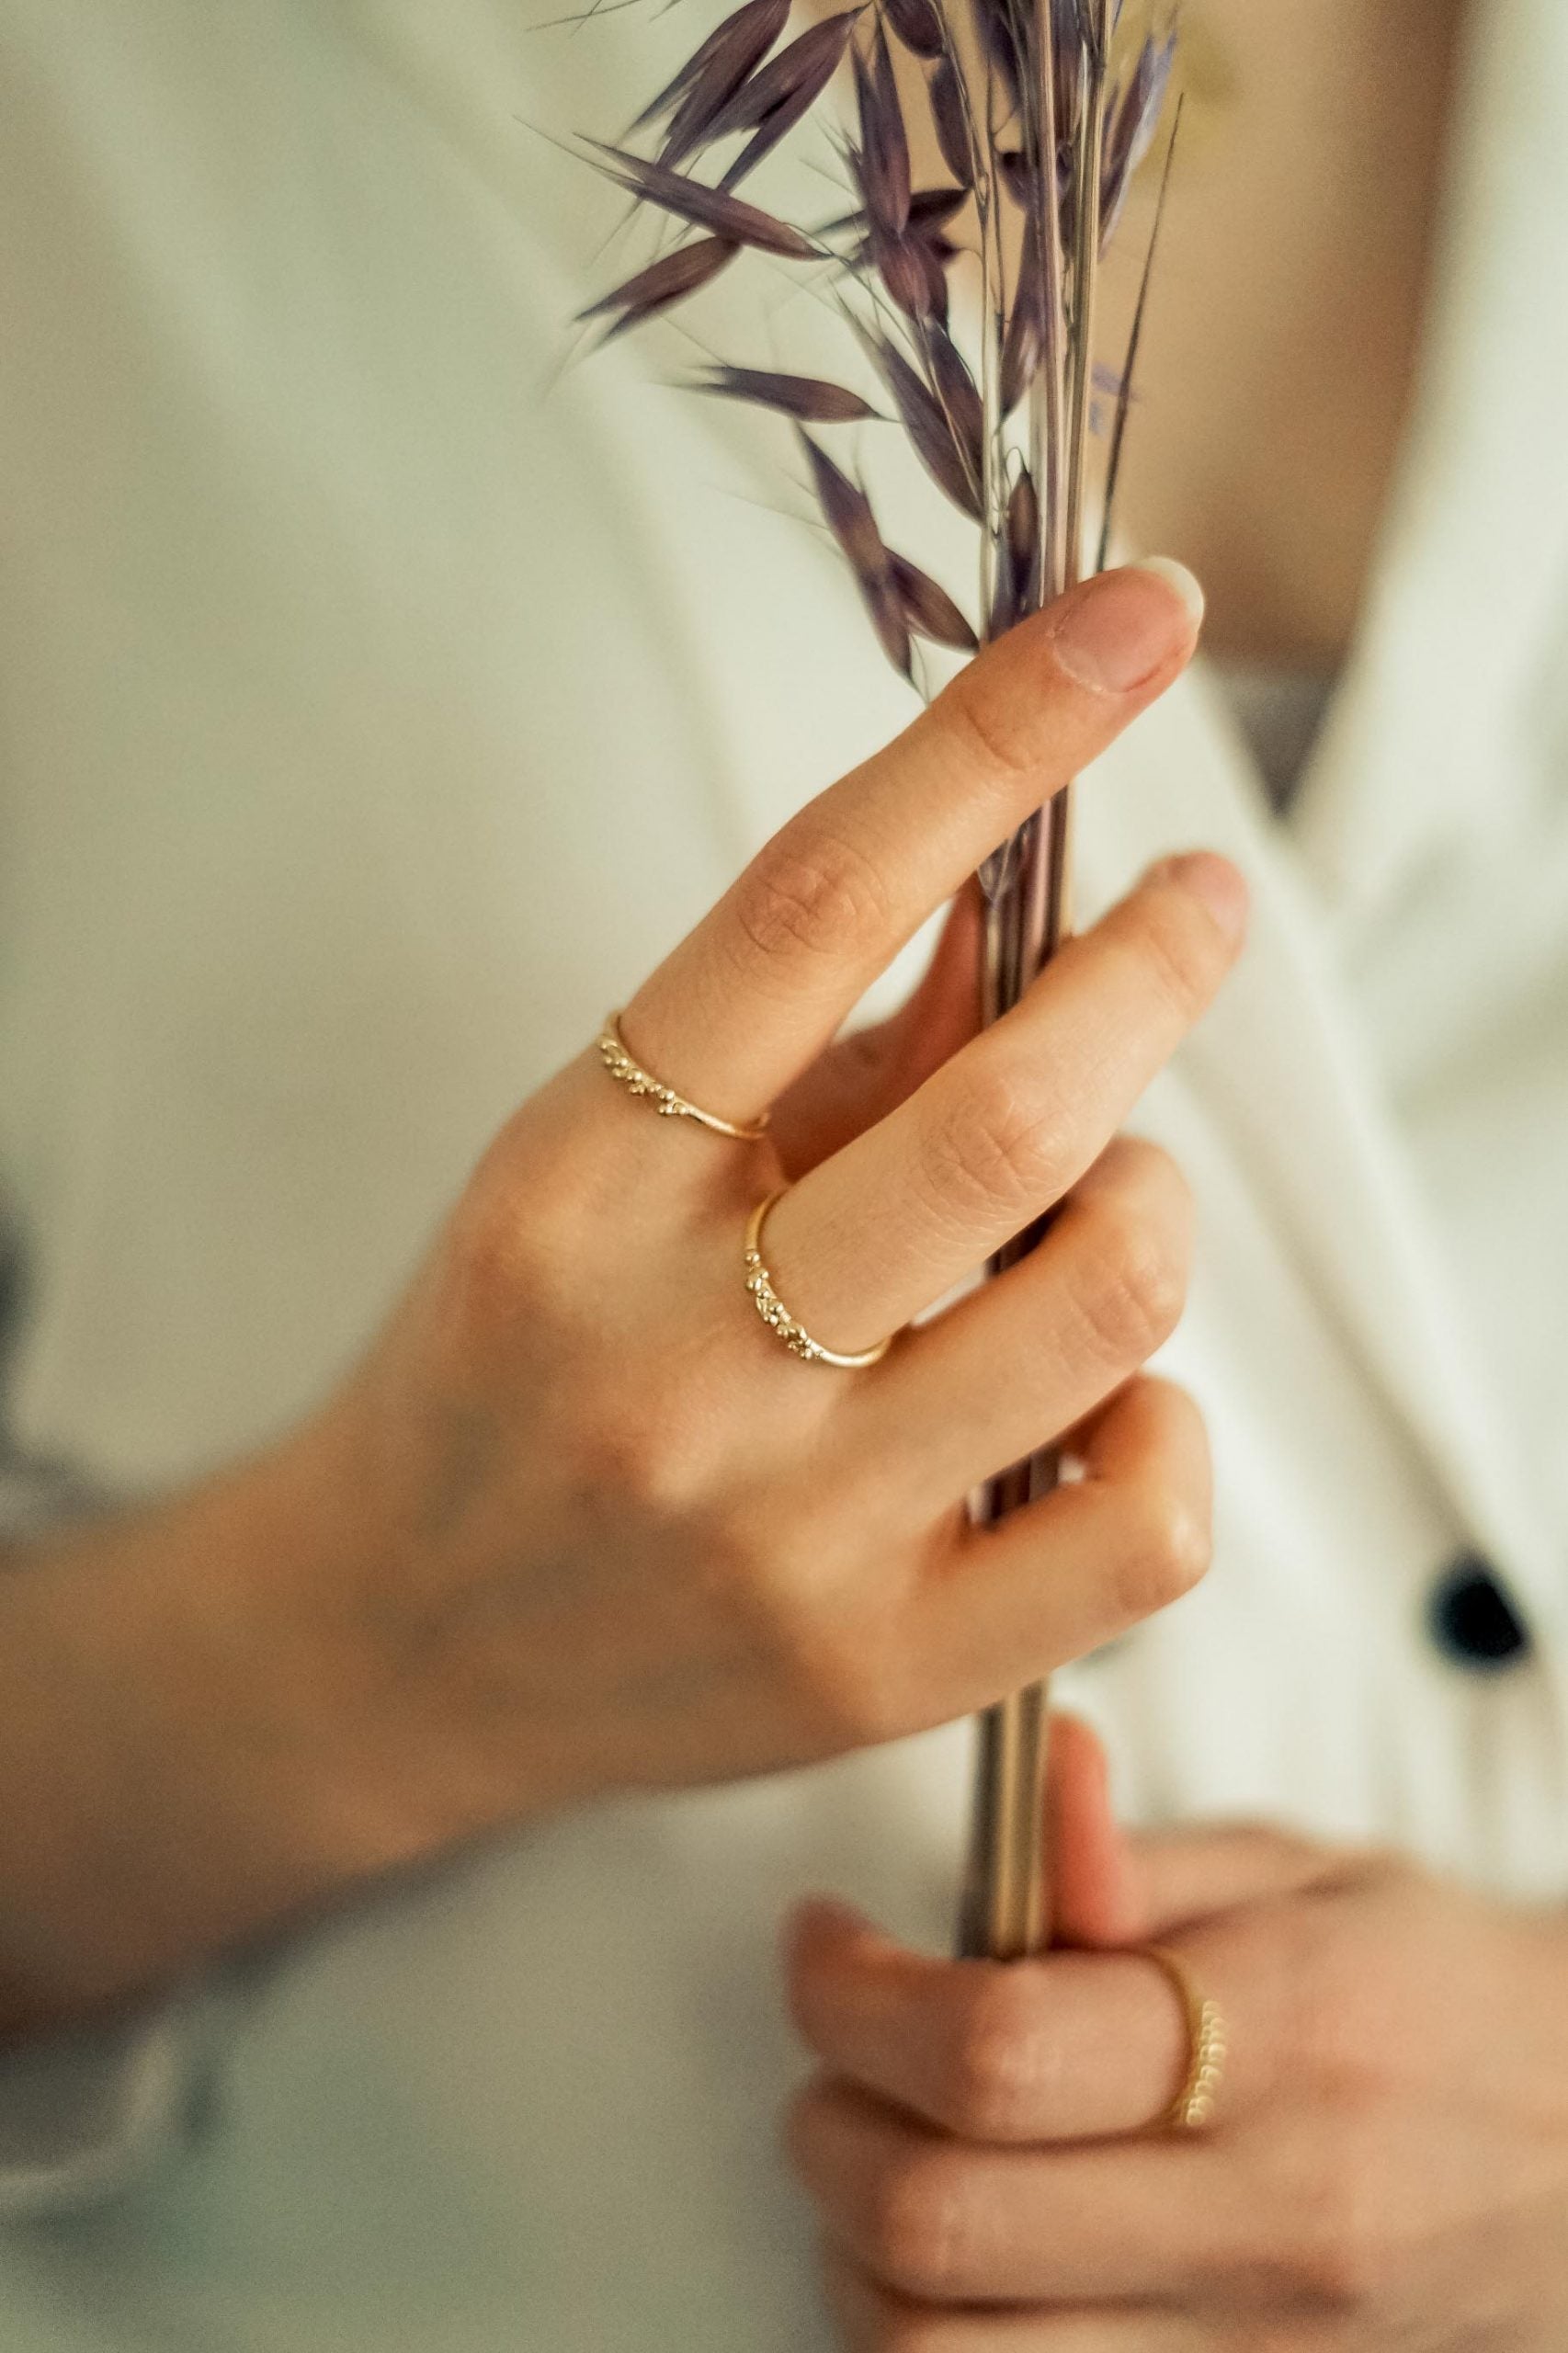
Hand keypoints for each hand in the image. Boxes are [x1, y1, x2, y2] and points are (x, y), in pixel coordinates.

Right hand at [320, 565, 1235, 1827]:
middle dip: (1154, 967)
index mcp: (583, 1176)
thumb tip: (1029, 896)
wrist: (389, 1644)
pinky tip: (1105, 1395)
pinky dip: (1170, 1422)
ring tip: (1106, 1194)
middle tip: (1196, 913)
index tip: (1136, 622)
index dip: (1001, 734)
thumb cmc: (511, 1364)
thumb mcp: (601, 1158)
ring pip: (1106, 1299)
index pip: (813, 898)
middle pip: (1007, 1115)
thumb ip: (817, 1040)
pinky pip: (1140, 1519)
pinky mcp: (877, 1670)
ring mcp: (784, 1528)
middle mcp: (672, 1351)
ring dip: (1152, 1197)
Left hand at [787, 1717, 1567, 2348]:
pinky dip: (935, 2337)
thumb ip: (1139, 1856)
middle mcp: (1263, 2226)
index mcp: (1282, 2045)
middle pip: (936, 2224)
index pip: (996, 2050)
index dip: (853, 1990)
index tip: (826, 1943)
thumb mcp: (1311, 1877)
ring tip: (887, 2150)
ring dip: (855, 2252)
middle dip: (827, 2119)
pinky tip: (957, 2254)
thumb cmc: (1443, 2005)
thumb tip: (1036, 1776)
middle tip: (837, 2045)